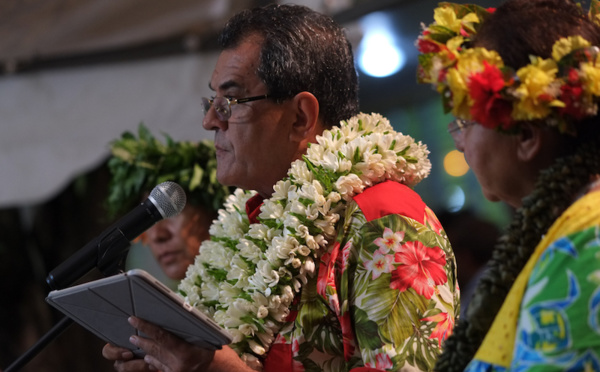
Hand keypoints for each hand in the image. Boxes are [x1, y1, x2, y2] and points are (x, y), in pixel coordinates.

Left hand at [102, 316, 253, 371]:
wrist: (218, 371)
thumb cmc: (213, 350)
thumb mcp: (205, 337)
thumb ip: (189, 329)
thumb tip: (176, 314)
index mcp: (185, 353)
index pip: (161, 337)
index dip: (146, 327)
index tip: (134, 320)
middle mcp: (177, 365)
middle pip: (154, 349)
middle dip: (142, 340)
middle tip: (132, 332)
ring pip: (154, 360)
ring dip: (145, 350)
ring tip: (136, 341)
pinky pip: (159, 368)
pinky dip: (152, 361)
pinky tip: (148, 356)